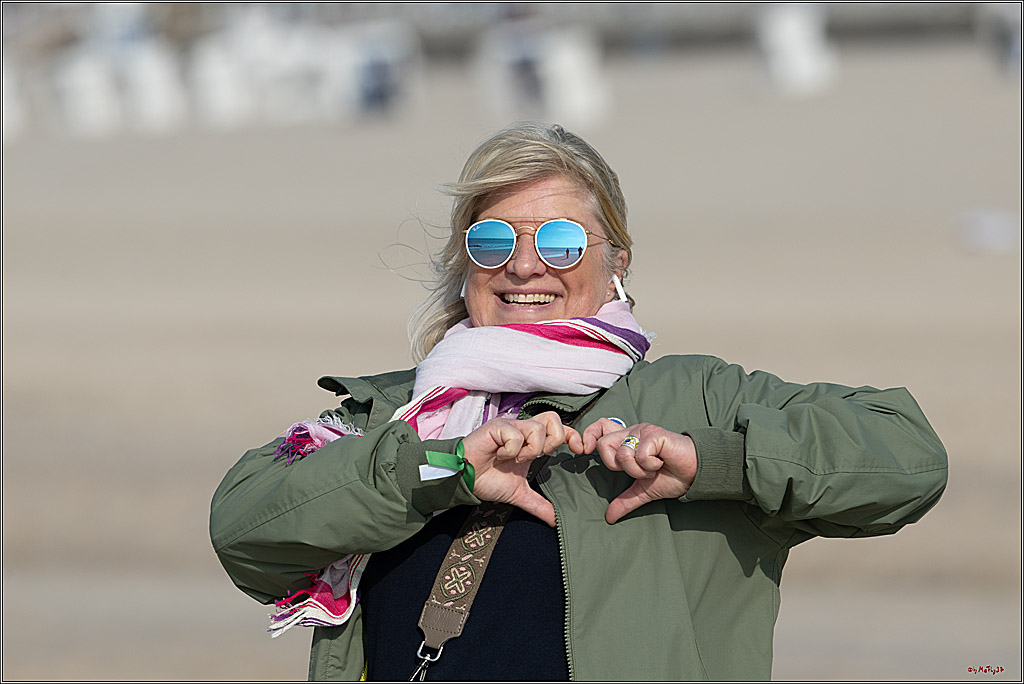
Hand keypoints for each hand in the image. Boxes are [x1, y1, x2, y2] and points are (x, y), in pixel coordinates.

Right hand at [461, 411, 581, 526]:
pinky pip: (516, 435)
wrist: (463, 479)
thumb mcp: (519, 494)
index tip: (579, 450)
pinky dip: (511, 450)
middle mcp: (522, 429)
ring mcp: (510, 426)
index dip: (572, 435)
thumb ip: (539, 505)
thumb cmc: (487, 480)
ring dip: (528, 450)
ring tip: (513, 459)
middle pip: (553, 419)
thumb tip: (555, 521)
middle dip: (552, 441)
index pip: (559, 428)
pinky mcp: (497, 427)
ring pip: (537, 429)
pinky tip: (499, 455)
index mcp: (530, 441)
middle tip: (537, 457)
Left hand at [582, 419, 697, 523]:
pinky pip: (640, 454)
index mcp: (626, 441)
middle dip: (617, 466)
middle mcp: (631, 432)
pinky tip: (661, 463)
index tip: (586, 450)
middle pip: (603, 444)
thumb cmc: (672, 476)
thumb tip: (609, 517)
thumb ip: (625, 501)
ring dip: (638, 470)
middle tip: (637, 471)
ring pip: (622, 454)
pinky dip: (649, 466)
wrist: (695, 473)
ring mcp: (643, 431)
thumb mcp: (643, 491)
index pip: (599, 427)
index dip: (589, 436)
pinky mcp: (655, 434)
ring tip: (653, 468)